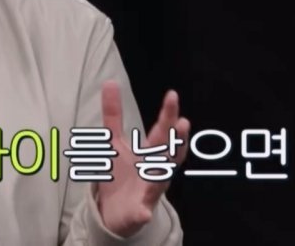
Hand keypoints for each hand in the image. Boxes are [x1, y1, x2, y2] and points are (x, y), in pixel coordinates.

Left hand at [96, 80, 190, 237]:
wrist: (116, 212)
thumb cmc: (121, 174)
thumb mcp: (114, 142)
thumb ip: (114, 114)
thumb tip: (110, 82)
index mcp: (150, 154)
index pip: (162, 132)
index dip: (167, 115)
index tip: (172, 95)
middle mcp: (155, 171)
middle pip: (166, 153)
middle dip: (174, 138)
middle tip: (183, 121)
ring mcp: (149, 193)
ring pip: (159, 182)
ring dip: (163, 173)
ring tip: (167, 164)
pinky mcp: (138, 212)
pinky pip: (142, 213)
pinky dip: (143, 213)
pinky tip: (145, 213)